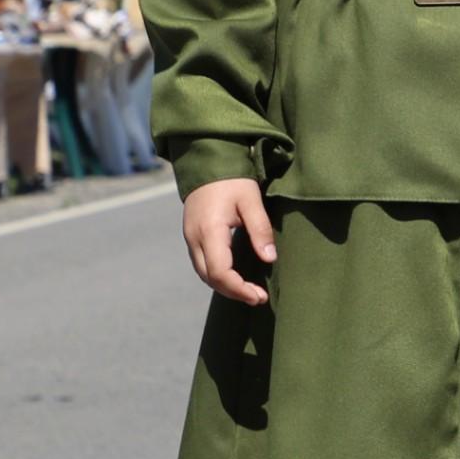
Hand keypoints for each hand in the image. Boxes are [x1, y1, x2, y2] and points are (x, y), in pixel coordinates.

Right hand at [182, 177, 276, 304]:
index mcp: (209, 231)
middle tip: (259, 298)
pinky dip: (218, 275)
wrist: (207, 160)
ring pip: (203, 273)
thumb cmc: (232, 179)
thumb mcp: (251, 200)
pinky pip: (202, 264)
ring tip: (251, 291)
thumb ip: (260, 229)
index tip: (259, 296)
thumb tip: (269, 259)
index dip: (238, 288)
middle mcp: (194, 238)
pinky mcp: (192, 235)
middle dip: (233, 292)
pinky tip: (236, 277)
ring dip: (225, 286)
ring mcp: (190, 237)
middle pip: (209, 278)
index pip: (220, 272)